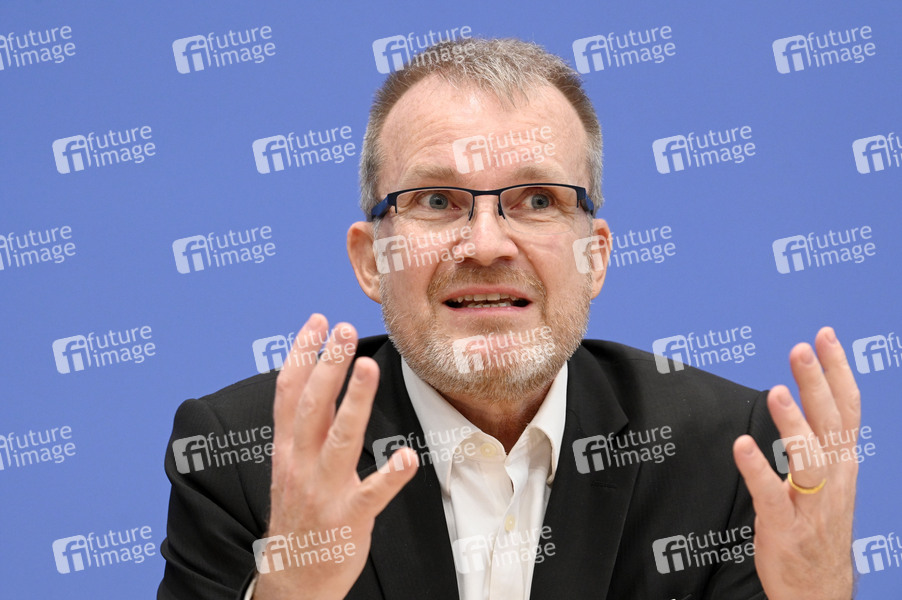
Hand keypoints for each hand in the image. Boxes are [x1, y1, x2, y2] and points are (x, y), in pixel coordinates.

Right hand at [254, 315, 417, 599]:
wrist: (292, 579)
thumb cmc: (299, 515)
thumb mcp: (289, 468)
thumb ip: (303, 429)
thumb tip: (317, 383)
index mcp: (287, 450)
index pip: (289, 393)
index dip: (301, 354)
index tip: (318, 321)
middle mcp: (301, 464)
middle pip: (312, 407)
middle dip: (327, 366)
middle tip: (344, 329)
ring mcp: (324, 491)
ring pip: (339, 439)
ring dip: (353, 402)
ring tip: (366, 366)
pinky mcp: (348, 517)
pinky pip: (371, 493)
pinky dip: (389, 475)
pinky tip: (406, 456)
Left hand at [733, 327, 859, 599]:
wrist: (820, 590)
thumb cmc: (818, 530)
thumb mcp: (830, 481)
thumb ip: (820, 443)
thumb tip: (808, 400)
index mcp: (843, 464)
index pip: (847, 410)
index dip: (838, 372)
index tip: (826, 336)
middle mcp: (834, 480)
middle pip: (830, 424)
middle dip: (817, 384)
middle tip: (801, 348)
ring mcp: (811, 504)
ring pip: (809, 458)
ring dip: (793, 424)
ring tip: (776, 391)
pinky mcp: (785, 526)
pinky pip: (772, 495)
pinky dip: (757, 469)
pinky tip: (742, 445)